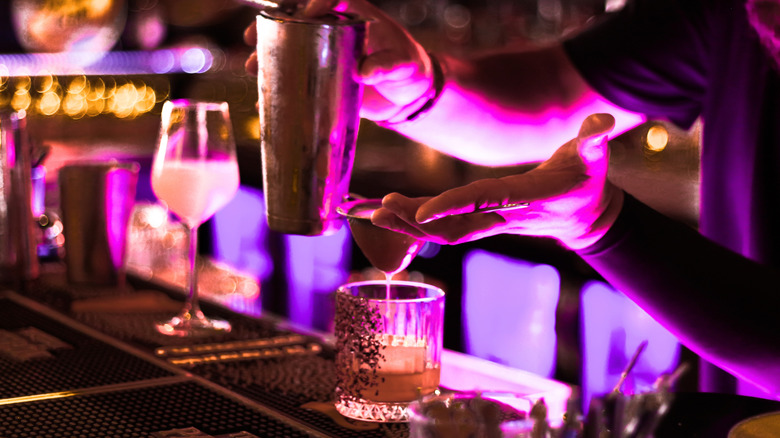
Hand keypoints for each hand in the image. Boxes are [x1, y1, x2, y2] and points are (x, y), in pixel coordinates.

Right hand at [244, 0, 433, 121]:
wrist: (408, 95)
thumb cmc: (409, 69)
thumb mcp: (403, 65)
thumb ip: (387, 65)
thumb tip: (363, 72)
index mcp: (354, 15)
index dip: (313, 1)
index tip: (303, 14)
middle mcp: (333, 29)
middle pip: (295, 19)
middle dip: (271, 26)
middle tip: (253, 38)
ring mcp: (324, 53)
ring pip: (288, 48)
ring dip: (266, 57)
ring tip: (252, 68)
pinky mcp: (321, 78)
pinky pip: (295, 78)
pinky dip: (279, 88)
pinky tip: (263, 99)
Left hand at [371, 113, 623, 249]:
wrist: (584, 217)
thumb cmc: (586, 182)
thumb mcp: (594, 158)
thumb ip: (594, 140)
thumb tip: (602, 122)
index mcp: (526, 199)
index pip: (485, 202)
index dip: (453, 206)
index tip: (421, 212)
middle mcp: (503, 215)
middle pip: (454, 225)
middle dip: (415, 222)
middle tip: (380, 210)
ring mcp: (490, 222)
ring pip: (444, 230)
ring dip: (408, 224)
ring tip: (373, 212)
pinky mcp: (481, 220)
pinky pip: (444, 225)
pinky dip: (415, 221)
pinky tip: (389, 210)